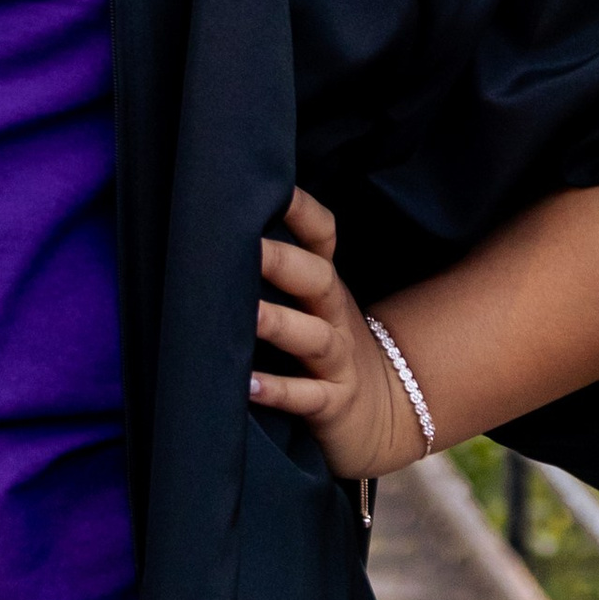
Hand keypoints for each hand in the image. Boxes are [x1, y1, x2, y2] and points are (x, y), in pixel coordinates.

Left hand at [250, 186, 431, 482]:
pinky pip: (308, 398)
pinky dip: (279, 392)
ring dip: (278, 323)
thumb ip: (279, 273)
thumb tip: (213, 231)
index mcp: (326, 286)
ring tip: (245, 315)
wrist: (385, 416)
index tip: (266, 184)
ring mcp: (338, 362)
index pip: (320, 236)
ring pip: (312, 337)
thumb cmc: (327, 351)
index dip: (299, 209)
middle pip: (316, 279)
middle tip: (243, 245)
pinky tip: (248, 386)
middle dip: (281, 260)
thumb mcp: (312, 306)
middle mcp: (335, 316)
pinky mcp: (334, 405)